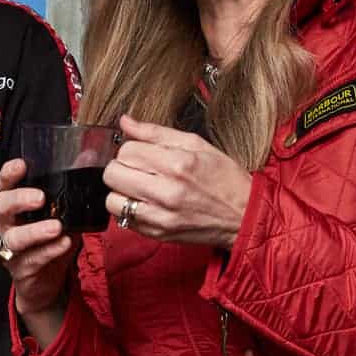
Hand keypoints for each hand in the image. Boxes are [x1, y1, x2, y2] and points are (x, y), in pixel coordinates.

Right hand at [0, 158, 77, 315]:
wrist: (47, 281)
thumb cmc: (52, 241)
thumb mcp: (64, 215)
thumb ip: (70, 193)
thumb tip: (87, 159)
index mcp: (15, 206)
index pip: (4, 184)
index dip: (8, 173)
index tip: (22, 165)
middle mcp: (7, 224)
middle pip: (1, 206)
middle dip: (18, 199)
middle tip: (40, 197)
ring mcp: (11, 248)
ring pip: (14, 237)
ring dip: (35, 231)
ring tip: (56, 227)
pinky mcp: (20, 269)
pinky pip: (32, 259)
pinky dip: (49, 251)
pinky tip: (64, 244)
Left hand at [102, 115, 251, 247]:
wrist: (244, 215)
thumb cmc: (223, 178)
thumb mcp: (196, 144)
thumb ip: (155, 132)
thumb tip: (125, 122)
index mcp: (177, 164)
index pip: (126, 150)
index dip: (130, 148)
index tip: (141, 152)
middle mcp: (166, 192)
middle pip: (113, 174)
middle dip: (120, 167)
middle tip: (136, 168)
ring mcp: (160, 216)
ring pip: (112, 200)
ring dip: (121, 190)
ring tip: (139, 186)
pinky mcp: (157, 234)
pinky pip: (123, 219)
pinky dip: (128, 209)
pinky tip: (145, 202)